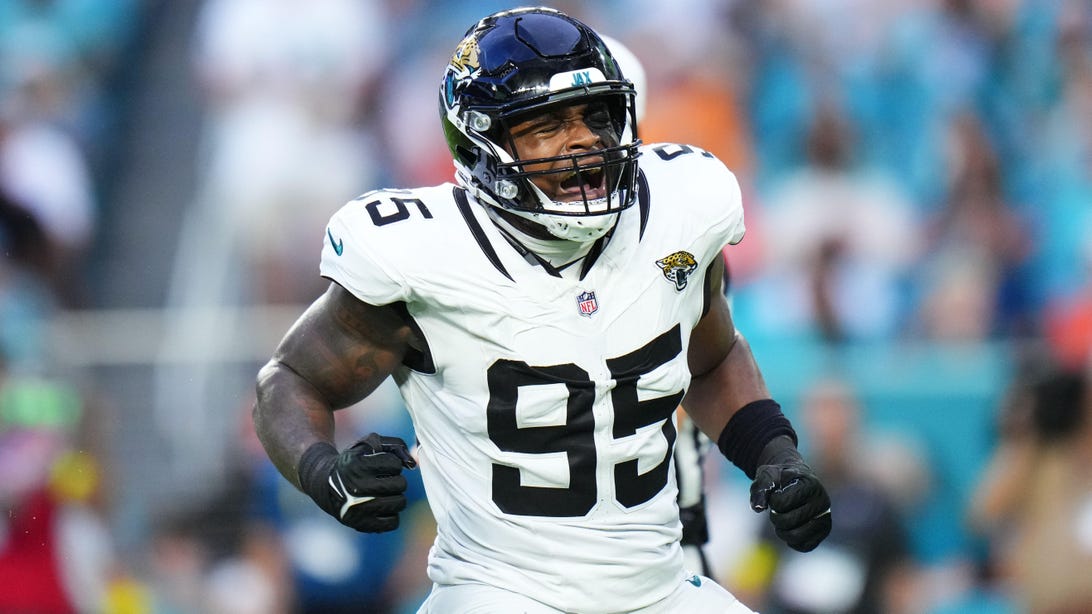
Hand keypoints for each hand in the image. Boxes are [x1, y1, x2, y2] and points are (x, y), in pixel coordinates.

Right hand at [299, 433, 416, 532]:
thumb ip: (394, 445)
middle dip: (396, 480)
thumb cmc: (353, 462)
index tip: (382, 466)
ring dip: (397, 497)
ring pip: (400, 503)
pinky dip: (391, 515)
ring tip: (385, 493)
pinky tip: (382, 507)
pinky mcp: (361, 524)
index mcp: (357, 466)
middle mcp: (356, 488)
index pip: (395, 464)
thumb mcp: (367, 445)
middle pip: (400, 484)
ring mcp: (358, 508)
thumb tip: (413, 464)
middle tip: (385, 480)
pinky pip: (393, 522)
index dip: (392, 463)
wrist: (324, 484)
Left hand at [749, 436, 831, 551]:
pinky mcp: (823, 532)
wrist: (794, 479)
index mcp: (810, 485)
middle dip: (775, 517)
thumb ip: (761, 488)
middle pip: (787, 522)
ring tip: (782, 519)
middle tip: (776, 509)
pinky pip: (804, 546)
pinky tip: (790, 529)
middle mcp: (823, 502)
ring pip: (796, 537)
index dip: (772, 500)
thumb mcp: (767, 474)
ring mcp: (825, 518)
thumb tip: (758, 508)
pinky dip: (792, 541)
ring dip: (781, 531)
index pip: (781, 503)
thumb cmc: (780, 477)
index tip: (777, 493)